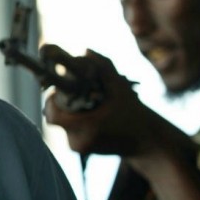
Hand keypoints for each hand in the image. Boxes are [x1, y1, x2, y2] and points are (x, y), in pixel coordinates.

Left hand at [41, 48, 158, 156]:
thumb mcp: (121, 89)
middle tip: (74, 90)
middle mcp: (78, 142)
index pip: (53, 115)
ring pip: (62, 123)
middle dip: (63, 102)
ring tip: (84, 101)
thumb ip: (104, 68)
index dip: (52, 99)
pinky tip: (88, 111)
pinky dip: (75, 119)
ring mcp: (79, 147)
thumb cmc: (135, 115)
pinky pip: (69, 130)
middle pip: (56, 117)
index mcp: (86, 128)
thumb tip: (86, 51)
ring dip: (69, 111)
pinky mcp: (81, 149)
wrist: (147, 143)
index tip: (62, 87)